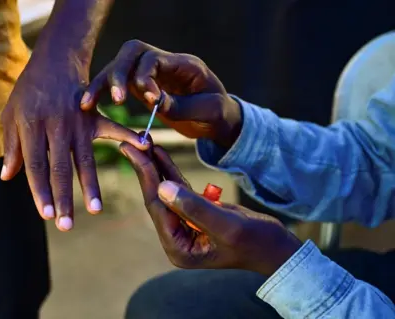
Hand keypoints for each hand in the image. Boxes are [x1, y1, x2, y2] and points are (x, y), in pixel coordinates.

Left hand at [0, 54, 146, 231]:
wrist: (52, 62)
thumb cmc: (28, 92)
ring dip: (91, 185)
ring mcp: (78, 121)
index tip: (47, 215)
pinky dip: (130, 137)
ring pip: (85, 158)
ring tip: (96, 209)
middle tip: (66, 225)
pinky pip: (114, 128)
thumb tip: (7, 177)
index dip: (41, 192)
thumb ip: (11, 146)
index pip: (36, 166)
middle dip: (64, 198)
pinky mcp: (94, 115)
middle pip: (60, 168)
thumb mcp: (10, 115)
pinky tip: (145, 147)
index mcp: (32, 127)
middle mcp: (56, 126)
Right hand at [81, 40, 241, 148]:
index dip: (147, 76)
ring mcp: (150, 74)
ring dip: (103, 84)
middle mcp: (164, 64)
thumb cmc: (218, 113)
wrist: (217, 119)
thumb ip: (183, 106)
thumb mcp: (209, 111)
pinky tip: (89, 106)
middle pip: (132, 53)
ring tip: (87, 103)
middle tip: (116, 99)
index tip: (152, 100)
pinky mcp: (141, 88)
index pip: (154, 58)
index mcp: (184, 64)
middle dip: (119, 73)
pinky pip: (117, 85)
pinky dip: (102, 94)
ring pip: (120, 67)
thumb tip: (155, 103)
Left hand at [119, 143, 301, 276]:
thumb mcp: (226, 225)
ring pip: (165, 191)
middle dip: (144, 169)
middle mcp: (176, 238)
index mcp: (178, 247)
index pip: (157, 207)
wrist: (276, 247)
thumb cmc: (256, 241)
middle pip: (156, 197)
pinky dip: (170, 170)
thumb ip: (194, 207)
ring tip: (142, 141)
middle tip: (127, 143)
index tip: (133, 152)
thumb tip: (161, 187)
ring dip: (154, 166)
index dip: (145, 177)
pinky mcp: (194, 213)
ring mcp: (184, 225)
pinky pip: (178, 189)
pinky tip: (160, 152)